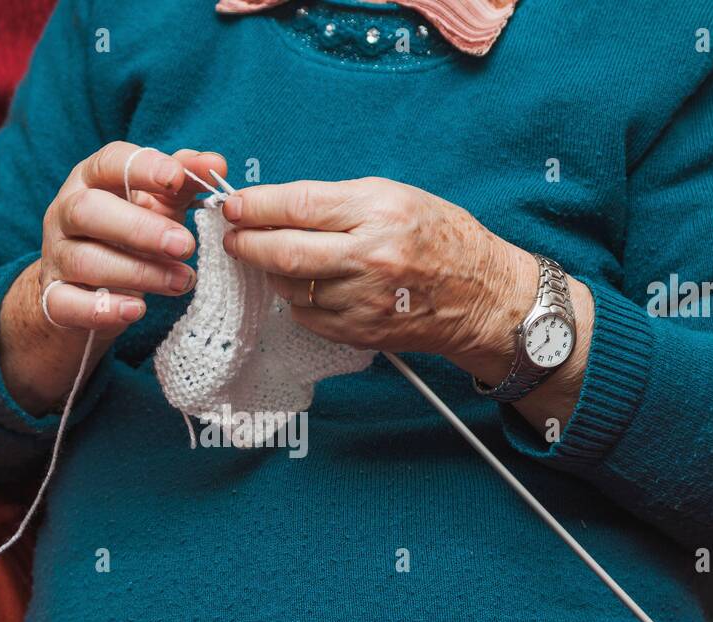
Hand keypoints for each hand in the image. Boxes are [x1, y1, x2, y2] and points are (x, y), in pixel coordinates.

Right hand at [0, 143, 225, 413]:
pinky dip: (102, 309)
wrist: (81, 292)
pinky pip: (67, 304)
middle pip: (88, 211)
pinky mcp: (54, 299)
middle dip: (140, 228)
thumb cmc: (124, 238)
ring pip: (85, 260)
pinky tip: (136, 310)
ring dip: (139, 272)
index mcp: (90, 181)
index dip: (142, 168)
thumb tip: (215, 162)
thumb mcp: (155, 206)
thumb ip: (183, 183)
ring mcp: (56, 257)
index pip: (108, 163)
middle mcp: (65, 214)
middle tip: (186, 245)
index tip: (177, 178)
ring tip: (182, 282)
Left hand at [220, 177, 535, 361]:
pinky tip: (310, 286)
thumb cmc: (438, 238)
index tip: (232, 205)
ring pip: (290, 287)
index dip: (257, 206)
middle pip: (285, 252)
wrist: (481, 296)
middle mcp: (370, 258)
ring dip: (273, 272)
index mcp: (379, 213)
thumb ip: (335, 202)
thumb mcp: (394, 198)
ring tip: (279, 258)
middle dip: (247, 243)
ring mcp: (363, 301)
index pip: (300, 206)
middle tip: (233, 237)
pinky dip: (297, 299)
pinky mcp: (359, 332)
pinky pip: (306, 316)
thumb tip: (275, 205)